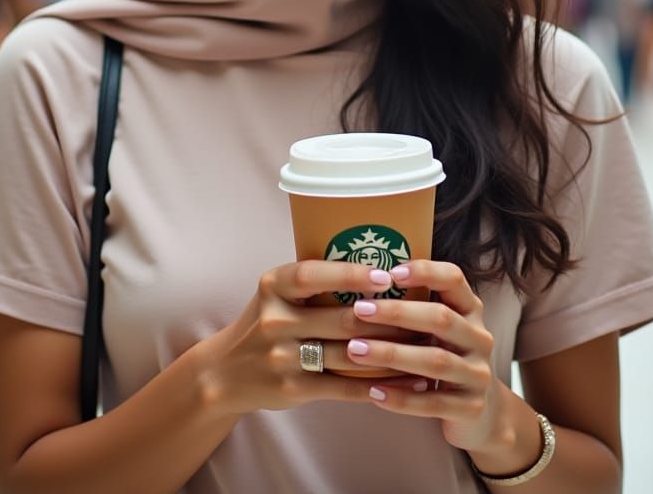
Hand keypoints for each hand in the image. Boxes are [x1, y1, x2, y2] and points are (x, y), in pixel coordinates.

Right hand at [200, 260, 432, 417]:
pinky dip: (381, 385)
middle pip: (342, 318)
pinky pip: (347, 387)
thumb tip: (379, 262)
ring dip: (393, 351)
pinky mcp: (295, 389)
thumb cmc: (265, 321)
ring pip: (351, 354)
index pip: (311, 274)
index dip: (350, 274)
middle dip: (389, 318)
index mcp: (273, 286)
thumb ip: (314, 280)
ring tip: (427, 347)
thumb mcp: (276, 292)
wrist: (226, 372)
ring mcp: (284, 357)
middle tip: (426, 314)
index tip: (386, 275)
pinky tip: (408, 383)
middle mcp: (275, 320)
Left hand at [341, 260, 502, 454]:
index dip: (424, 272)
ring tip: (355, 350)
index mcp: (470, 309)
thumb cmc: (444, 354)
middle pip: (441, 318)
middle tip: (359, 310)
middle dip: (397, 313)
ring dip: (392, 354)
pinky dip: (402, 398)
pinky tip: (374, 391)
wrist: (480, 411)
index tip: (389, 272)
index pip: (454, 279)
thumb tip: (361, 277)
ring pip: (435, 361)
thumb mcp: (439, 326)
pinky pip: (433, 403)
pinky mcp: (471, 408)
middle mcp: (479, 338)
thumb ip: (415, 304)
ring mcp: (477, 374)